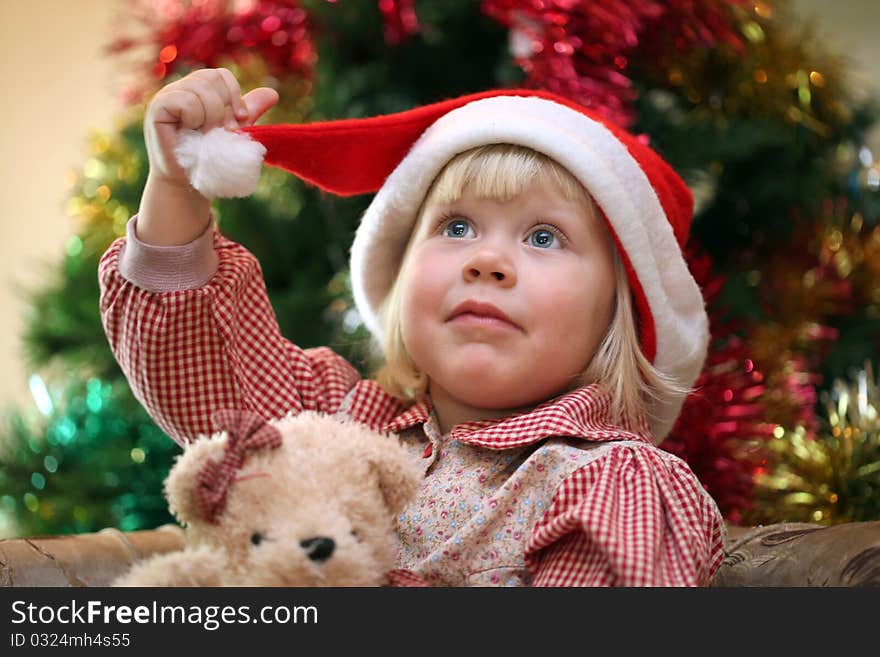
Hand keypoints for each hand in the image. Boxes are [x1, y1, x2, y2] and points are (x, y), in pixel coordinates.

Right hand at [144, 68, 278, 189]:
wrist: (191, 184)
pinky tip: (190, 132)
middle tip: (222, 131)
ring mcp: (167, 96)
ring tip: (205, 134)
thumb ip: (249, 111)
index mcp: (198, 90)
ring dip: (211, 116)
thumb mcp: (234, 131)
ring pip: (200, 87)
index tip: (241, 120)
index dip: (234, 95)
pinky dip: (195, 118)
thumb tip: (273, 93)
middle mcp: (181, 88)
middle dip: (224, 108)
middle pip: (211, 77)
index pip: (221, 75)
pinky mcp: (157, 108)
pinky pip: (185, 100)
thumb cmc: (212, 158)